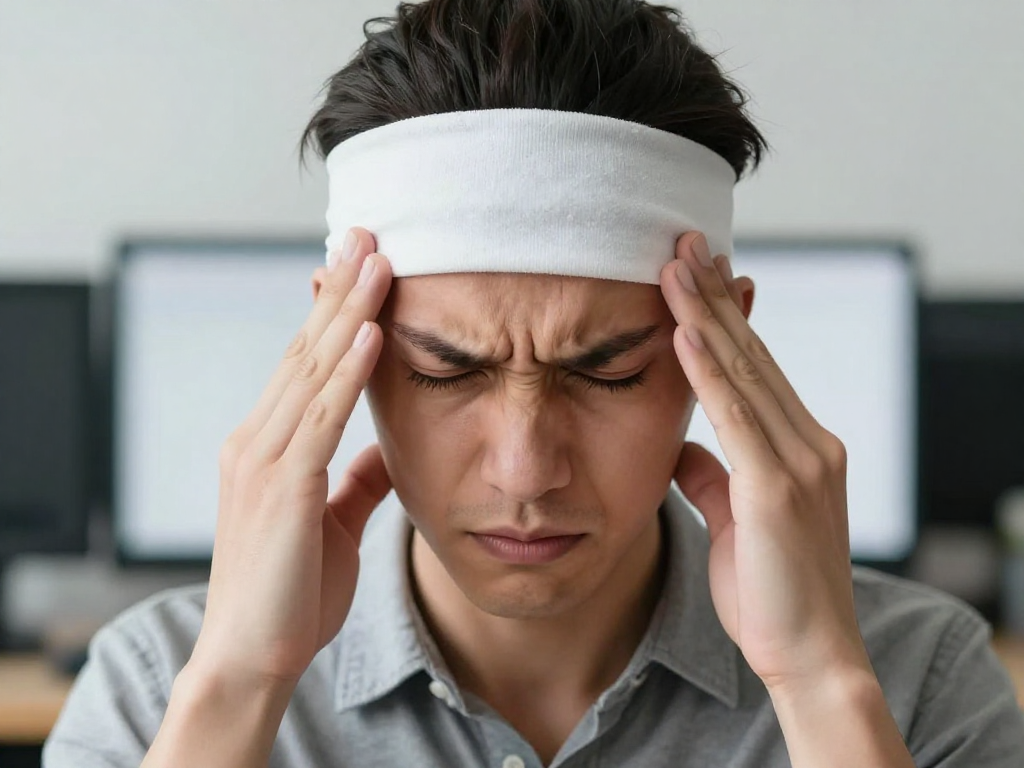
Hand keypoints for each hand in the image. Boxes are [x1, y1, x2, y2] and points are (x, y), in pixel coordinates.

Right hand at [189, 227, 393, 688]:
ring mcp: (264, 460)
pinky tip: (372, 332)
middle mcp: (257, 439)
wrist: (254, 655)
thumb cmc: (291, 591)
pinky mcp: (283, 488)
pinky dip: (348, 371)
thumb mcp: (331, 521)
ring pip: (313, 369)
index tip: (362, 266)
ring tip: (379, 260)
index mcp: (267, 445)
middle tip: (370, 234)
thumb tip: (385, 447)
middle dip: (342, 289)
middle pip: (307, 349)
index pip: (305, 362)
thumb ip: (355, 479)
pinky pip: (321, 418)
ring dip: (349, 311)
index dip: (334, 311)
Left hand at [659, 232, 869, 690]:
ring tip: (674, 264)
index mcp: (799, 448)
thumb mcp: (734, 521)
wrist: (809, 656)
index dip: (724, 317)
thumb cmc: (771, 593)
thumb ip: (712, 478)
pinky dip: (709, 371)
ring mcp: (800, 461)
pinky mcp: (778, 487)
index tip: (695, 274)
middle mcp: (808, 442)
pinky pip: (737, 416)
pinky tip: (685, 331)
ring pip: (744, 371)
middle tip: (681, 243)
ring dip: (705, 314)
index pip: (754, 366)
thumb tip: (683, 447)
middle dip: (713, 295)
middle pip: (751, 353)